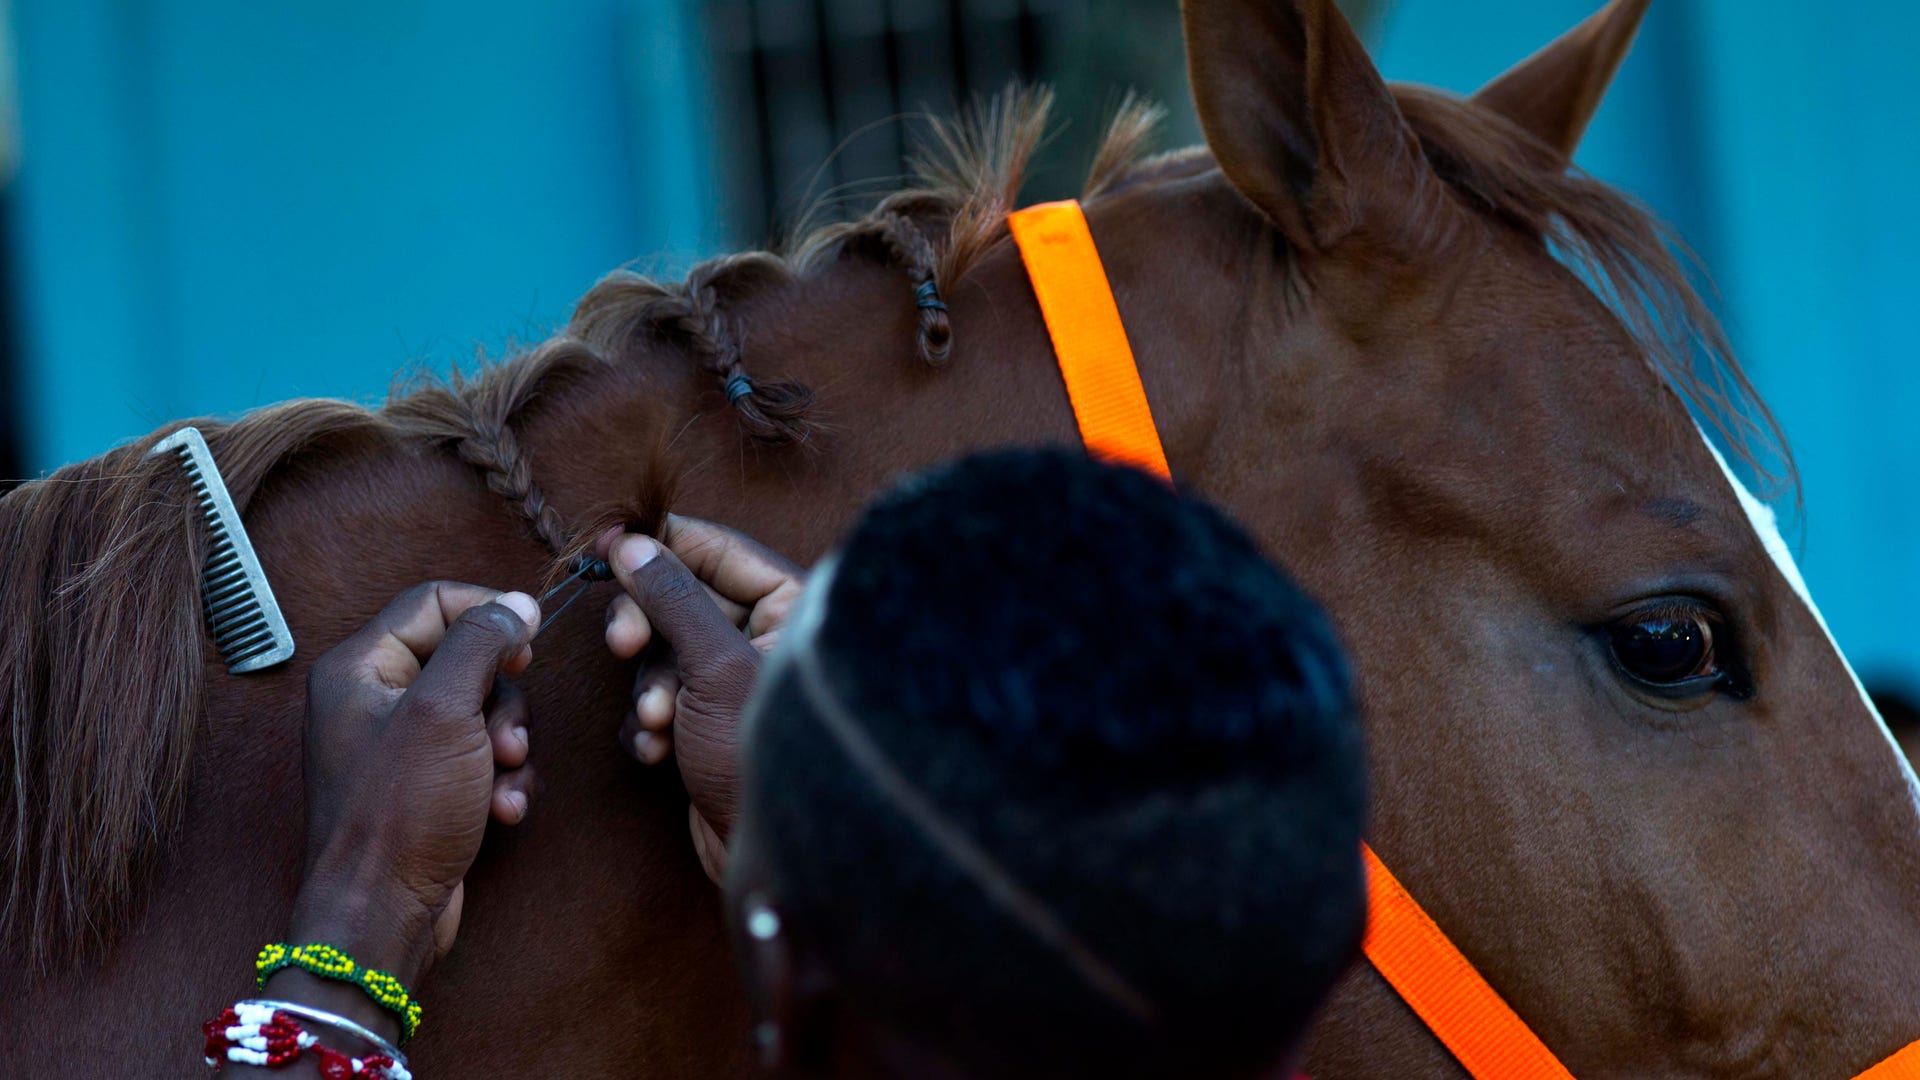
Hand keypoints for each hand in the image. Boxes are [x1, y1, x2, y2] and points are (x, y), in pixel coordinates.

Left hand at [291, 582, 541, 992]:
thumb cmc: (400, 812)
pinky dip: (502, 778)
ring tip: (505, 779)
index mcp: (360, 667)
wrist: (383, 913)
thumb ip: (481, 643)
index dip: (488, 613)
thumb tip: (517, 605)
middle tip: (508, 736)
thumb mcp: (445, 711)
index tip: (528, 642)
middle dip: (503, 699)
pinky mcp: (425, 785)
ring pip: (482, 710)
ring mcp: (399, 745)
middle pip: (466, 658)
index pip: (433, 601)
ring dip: (509, 744)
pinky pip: (480, 756)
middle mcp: (373, 699)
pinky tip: (504, 809)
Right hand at [598, 515, 805, 880]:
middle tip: (622, 646)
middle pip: (683, 599)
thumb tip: (631, 543)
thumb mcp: (714, 666)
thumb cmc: (758, 754)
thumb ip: (671, 598)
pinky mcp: (711, 726)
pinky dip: (649, 723)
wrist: (770, 856)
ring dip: (649, 687)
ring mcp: (737, 684)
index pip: (719, 549)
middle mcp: (770, 637)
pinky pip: (662, 700)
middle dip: (647, 629)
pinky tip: (656, 753)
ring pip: (664, 654)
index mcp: (793, 606)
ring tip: (659, 722)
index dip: (660, 545)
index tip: (605, 546)